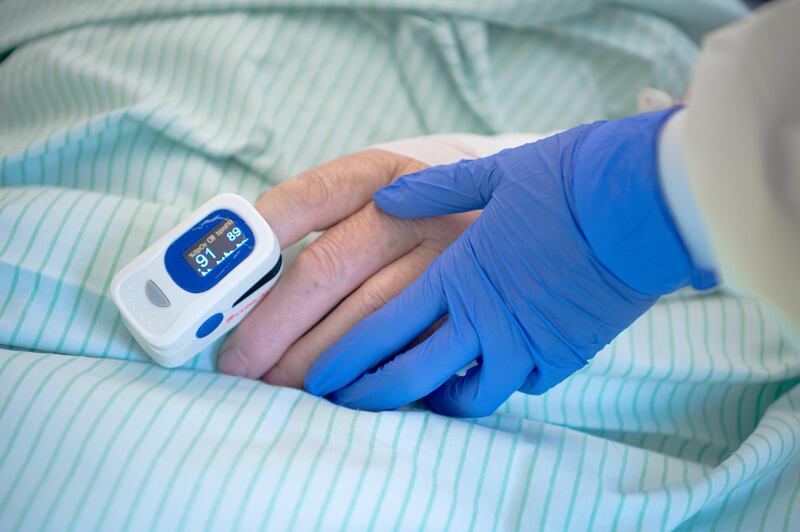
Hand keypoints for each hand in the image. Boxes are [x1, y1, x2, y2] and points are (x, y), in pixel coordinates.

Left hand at [218, 149, 475, 385]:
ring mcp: (449, 263)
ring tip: (277, 380)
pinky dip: (365, 380)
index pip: (311, 196)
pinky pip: (409, 353)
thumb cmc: (415, 220)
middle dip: (273, 324)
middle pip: (327, 267)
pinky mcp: (471, 311)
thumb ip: (316, 222)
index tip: (219, 279)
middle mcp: (417, 214)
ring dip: (312, 361)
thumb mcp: (377, 197)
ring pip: (366, 321)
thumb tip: (242, 286)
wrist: (509, 235)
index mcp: (384, 176)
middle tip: (238, 360)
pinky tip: (336, 389)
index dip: (260, 233)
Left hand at [305, 108, 715, 416]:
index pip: (385, 324)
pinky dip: (490, 386)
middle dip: (367, 392)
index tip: (316, 376)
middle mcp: (486, 316)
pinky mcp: (564, 354)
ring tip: (409, 395)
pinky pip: (517, 386)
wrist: (643, 204)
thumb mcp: (493, 174)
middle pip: (411, 372)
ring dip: (430, 398)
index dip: (345, 356)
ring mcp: (526, 341)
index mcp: (460, 270)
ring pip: (465, 394)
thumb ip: (432, 190)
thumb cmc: (568, 180)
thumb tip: (385, 200)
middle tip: (340, 401)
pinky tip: (478, 376)